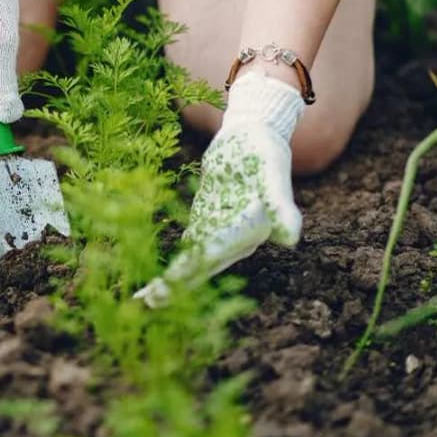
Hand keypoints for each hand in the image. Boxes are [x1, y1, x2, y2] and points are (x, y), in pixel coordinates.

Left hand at [135, 71, 304, 306]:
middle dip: (175, 285)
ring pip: (194, 261)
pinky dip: (174, 261)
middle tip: (146, 304)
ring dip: (172, 281)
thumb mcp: (272, 173)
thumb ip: (280, 204)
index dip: (190, 271)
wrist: (255, 132)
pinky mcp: (208, 219)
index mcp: (250, 231)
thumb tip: (291, 238)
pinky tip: (155, 276)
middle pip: (202, 265)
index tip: (167, 286)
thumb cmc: (265, 150)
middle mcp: (237, 238)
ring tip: (145, 300)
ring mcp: (221, 230)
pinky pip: (190, 246)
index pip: (214, 253)